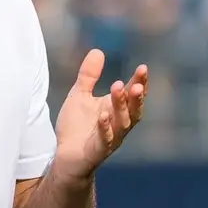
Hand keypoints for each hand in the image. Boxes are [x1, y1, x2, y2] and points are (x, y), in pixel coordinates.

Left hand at [54, 49, 147, 179]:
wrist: (65, 156)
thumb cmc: (76, 127)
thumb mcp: (80, 95)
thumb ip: (89, 76)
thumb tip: (97, 50)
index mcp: (117, 109)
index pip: (132, 94)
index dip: (139, 82)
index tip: (143, 68)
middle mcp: (119, 124)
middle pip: (134, 109)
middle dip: (137, 96)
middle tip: (137, 82)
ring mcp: (111, 138)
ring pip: (122, 123)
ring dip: (122, 107)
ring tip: (119, 89)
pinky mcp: (98, 151)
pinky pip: (105, 140)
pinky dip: (105, 128)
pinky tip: (103, 115)